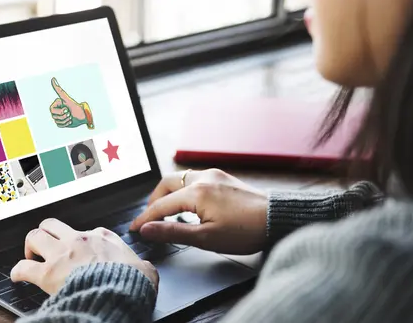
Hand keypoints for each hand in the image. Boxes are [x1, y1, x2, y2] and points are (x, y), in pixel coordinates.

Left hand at [11, 218, 158, 294]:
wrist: (118, 294)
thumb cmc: (131, 283)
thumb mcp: (145, 269)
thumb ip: (142, 265)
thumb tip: (146, 270)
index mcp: (102, 237)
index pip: (86, 231)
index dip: (79, 241)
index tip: (79, 250)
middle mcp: (79, 240)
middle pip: (52, 224)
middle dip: (46, 233)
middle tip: (45, 246)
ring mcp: (61, 254)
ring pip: (34, 236)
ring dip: (30, 246)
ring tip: (31, 256)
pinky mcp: (48, 273)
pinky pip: (23, 267)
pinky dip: (18, 271)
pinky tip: (17, 276)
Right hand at [49, 78, 93, 128]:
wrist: (83, 116)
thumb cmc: (76, 107)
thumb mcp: (67, 99)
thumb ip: (59, 90)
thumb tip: (53, 78)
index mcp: (56, 104)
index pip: (52, 110)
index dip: (60, 111)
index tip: (67, 109)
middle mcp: (56, 110)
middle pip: (54, 116)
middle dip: (64, 116)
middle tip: (70, 113)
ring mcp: (58, 117)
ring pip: (57, 121)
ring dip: (66, 120)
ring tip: (71, 117)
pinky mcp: (60, 123)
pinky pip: (59, 125)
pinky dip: (66, 124)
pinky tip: (70, 121)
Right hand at [129, 169, 267, 254]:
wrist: (278, 219)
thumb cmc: (246, 230)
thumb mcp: (206, 238)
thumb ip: (173, 232)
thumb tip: (147, 229)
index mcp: (196, 192)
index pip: (160, 205)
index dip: (145, 218)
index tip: (134, 229)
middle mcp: (203, 177)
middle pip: (166, 183)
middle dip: (154, 200)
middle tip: (150, 218)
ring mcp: (214, 175)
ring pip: (180, 178)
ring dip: (169, 193)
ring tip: (167, 213)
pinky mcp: (223, 178)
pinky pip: (194, 179)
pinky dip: (184, 190)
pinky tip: (188, 205)